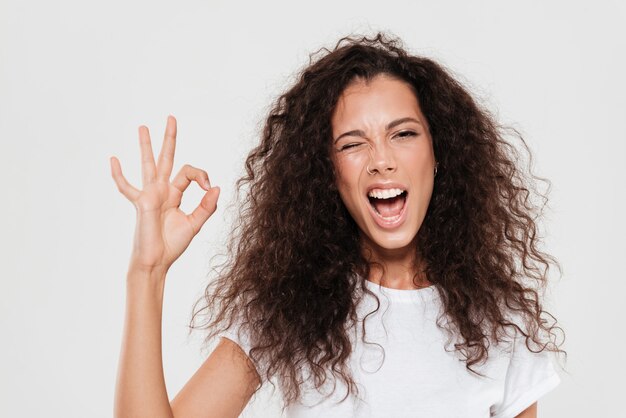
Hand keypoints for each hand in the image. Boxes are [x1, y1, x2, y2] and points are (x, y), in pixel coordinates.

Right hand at [110, 115, 219, 273]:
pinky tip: (113, 159)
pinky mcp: (140, 203)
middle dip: (169, 138)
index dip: (201, 174)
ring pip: (147, 165)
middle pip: (166, 158)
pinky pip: (126, 187)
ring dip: (146, 145)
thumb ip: (207, 206)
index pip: (189, 172)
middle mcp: (161, 190)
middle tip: (171, 117)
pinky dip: (119, 175)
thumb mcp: (195, 224)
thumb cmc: (172, 245)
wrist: (156, 261)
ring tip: (143, 127)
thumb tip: (216, 186)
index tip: (208, 186)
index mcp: (175, 193)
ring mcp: (149, 195)